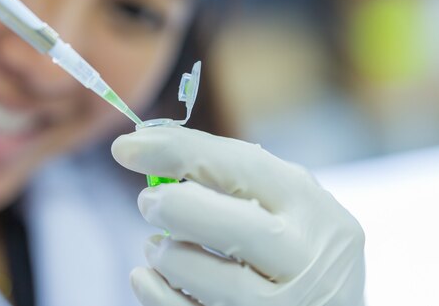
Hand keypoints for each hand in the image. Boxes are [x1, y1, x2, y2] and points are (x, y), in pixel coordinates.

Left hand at [112, 126, 364, 305]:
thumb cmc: (294, 243)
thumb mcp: (286, 201)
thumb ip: (231, 173)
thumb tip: (146, 146)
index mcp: (312, 209)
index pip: (241, 167)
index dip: (178, 152)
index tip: (127, 147)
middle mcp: (304, 260)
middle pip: (225, 226)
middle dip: (172, 206)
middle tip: (147, 201)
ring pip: (200, 277)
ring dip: (163, 254)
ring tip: (157, 244)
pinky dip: (154, 292)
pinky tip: (150, 277)